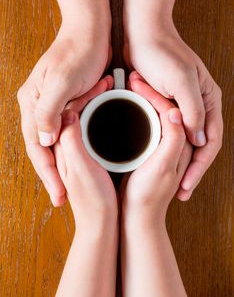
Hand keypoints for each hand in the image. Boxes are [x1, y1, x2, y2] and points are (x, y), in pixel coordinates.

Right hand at [17, 26, 111, 206]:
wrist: (90, 31)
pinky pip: (68, 128)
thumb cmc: (78, 53)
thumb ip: (49, 110)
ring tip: (71, 185)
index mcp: (32, 102)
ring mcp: (51, 104)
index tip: (59, 194)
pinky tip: (80, 156)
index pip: (37, 145)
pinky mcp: (66, 101)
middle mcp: (38, 106)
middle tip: (63, 197)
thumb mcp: (63, 81)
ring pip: (54, 141)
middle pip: (43, 147)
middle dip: (53, 173)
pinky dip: (74, 143)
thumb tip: (43, 140)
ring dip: (63, 162)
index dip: (47, 172)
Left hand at [54, 103, 117, 296]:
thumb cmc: (92, 200)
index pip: (64, 113)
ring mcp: (73, 149)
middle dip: (88, 95)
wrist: (101, 224)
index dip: (82, 97)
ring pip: (80, 115)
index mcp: (56, 147)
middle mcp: (62, 145)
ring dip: (93, 100)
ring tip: (109, 86)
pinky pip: (88, 124)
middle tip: (107, 82)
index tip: (100, 85)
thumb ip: (69, 140)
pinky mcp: (85, 153)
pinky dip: (97, 111)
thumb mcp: (80, 168)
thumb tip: (66, 113)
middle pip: (72, 111)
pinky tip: (109, 106)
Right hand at [122, 72, 192, 217]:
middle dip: (151, 92)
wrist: (136, 216)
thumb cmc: (147, 195)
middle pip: (166, 108)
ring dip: (146, 99)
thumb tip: (177, 112)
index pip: (173, 110)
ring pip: (158, 113)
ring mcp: (165, 145)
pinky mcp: (153, 149)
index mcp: (184, 145)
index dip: (155, 94)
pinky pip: (150, 122)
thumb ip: (174, 140)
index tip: (137, 82)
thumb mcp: (162, 168)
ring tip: (132, 86)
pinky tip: (130, 105)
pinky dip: (141, 110)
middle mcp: (178, 143)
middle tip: (133, 79)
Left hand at [124, 25, 222, 199]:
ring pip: (186, 141)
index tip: (186, 186)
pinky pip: (170, 131)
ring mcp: (183, 105)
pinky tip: (158, 160)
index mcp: (208, 100)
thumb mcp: (181, 82)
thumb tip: (201, 141)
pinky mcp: (166, 104)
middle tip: (180, 193)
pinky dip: (167, 148)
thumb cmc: (160, 54)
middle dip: (192, 170)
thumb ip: (194, 111)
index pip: (210, 142)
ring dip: (181, 162)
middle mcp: (199, 105)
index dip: (200, 167)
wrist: (141, 34)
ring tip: (170, 183)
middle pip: (200, 146)